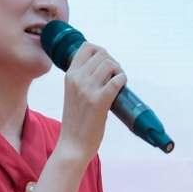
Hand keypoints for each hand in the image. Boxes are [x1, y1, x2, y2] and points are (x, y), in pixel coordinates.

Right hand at [57, 42, 126, 160]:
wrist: (72, 144)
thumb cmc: (76, 121)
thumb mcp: (73, 93)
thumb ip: (83, 79)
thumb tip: (103, 67)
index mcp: (70, 76)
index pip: (86, 47)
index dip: (100, 50)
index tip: (105, 62)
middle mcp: (77, 79)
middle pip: (102, 54)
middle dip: (112, 62)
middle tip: (115, 75)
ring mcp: (88, 90)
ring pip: (110, 64)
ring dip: (119, 70)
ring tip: (118, 82)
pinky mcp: (99, 101)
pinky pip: (117, 80)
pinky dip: (122, 80)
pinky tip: (122, 87)